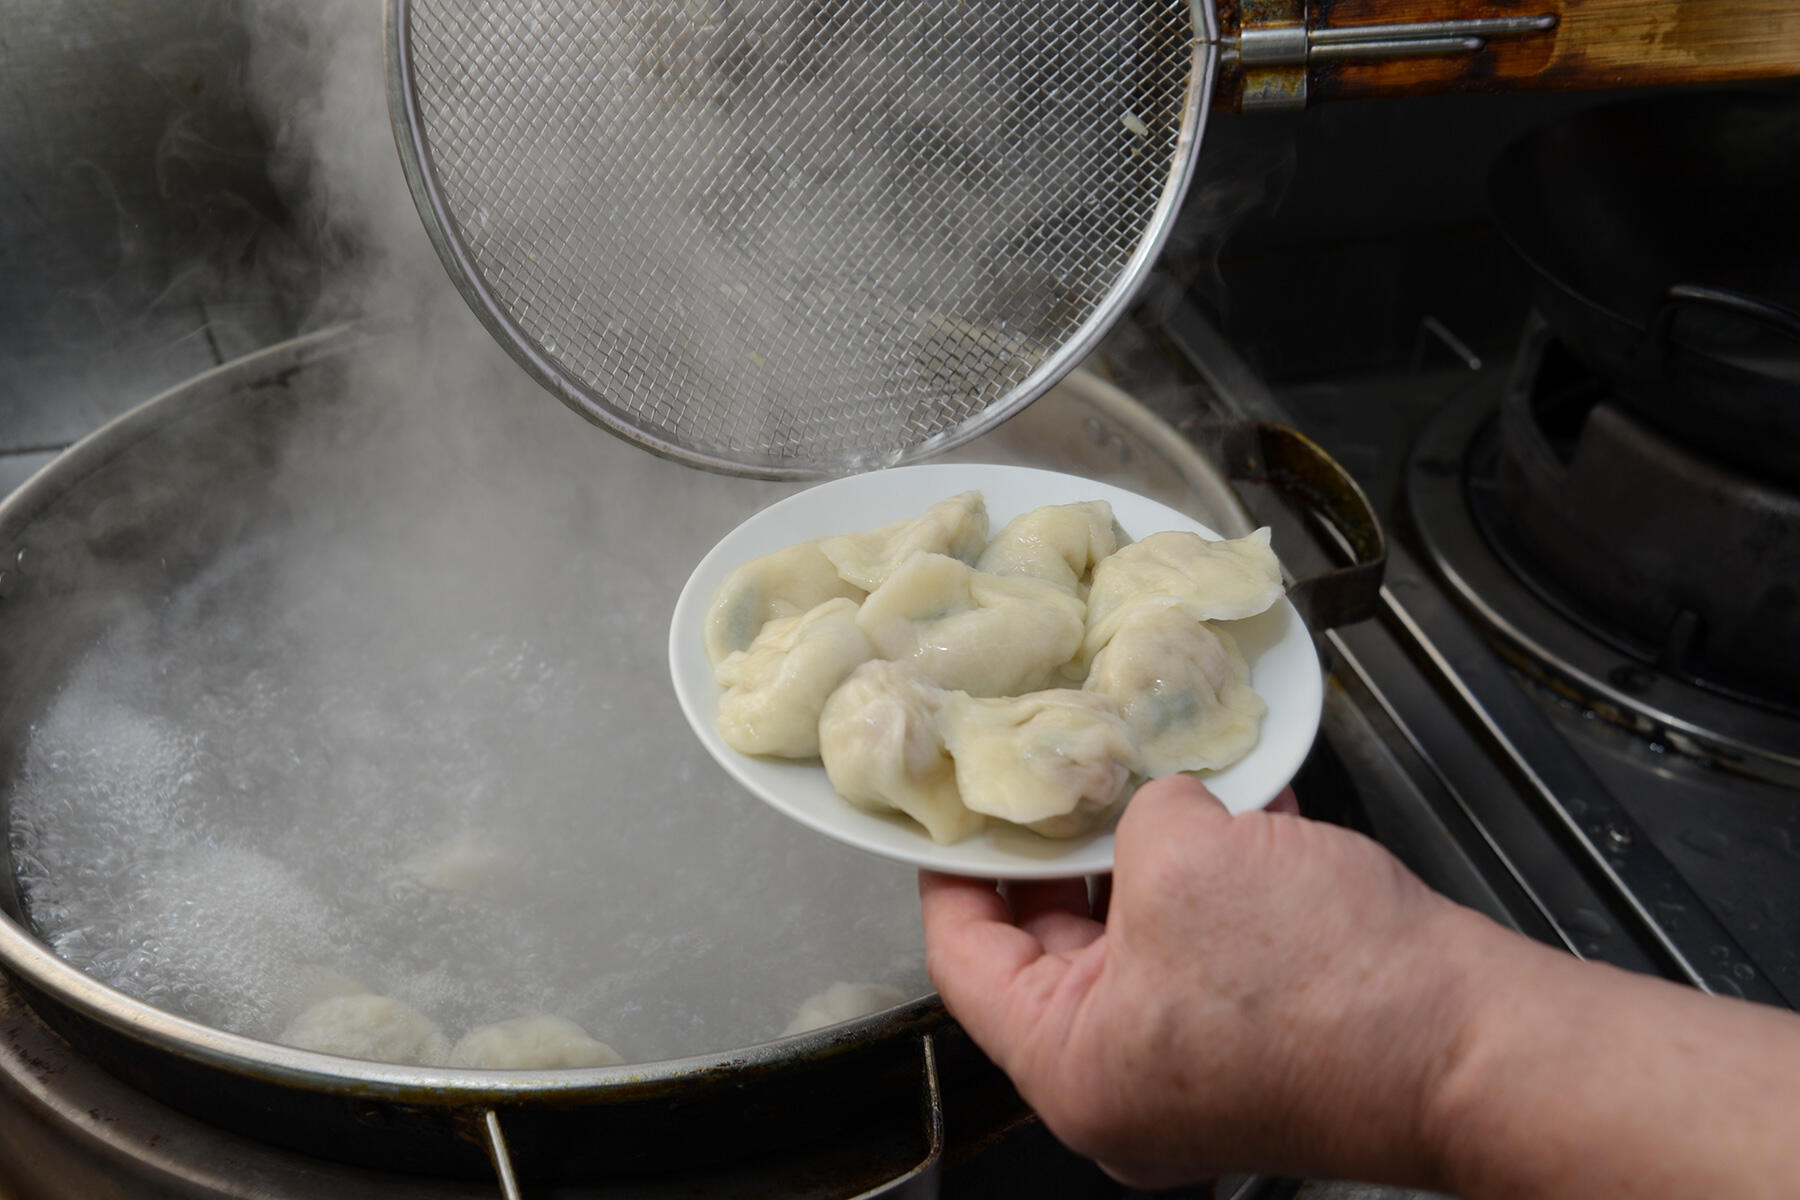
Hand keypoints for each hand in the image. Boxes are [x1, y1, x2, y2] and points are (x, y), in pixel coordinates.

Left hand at [919, 774, 1483, 1188]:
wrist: (1475, 1042)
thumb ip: (1136, 816)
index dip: (955, 870)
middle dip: (1069, 846)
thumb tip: (1153, 802)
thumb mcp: (1183, 858)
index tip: (958, 808)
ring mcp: (1201, 1069)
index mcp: (1074, 1070)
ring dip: (1154, 851)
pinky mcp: (1268, 1042)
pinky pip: (1217, 945)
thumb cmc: (1325, 987)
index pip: (966, 961)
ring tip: (1149, 771)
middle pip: (1056, 945)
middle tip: (1057, 767)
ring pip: (1146, 936)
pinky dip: (1222, 876)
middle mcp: (1128, 1086)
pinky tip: (1241, 804)